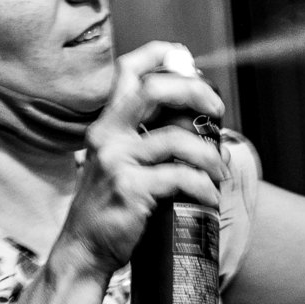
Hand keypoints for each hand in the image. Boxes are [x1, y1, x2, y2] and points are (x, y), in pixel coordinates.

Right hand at [56, 42, 227, 275]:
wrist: (84, 249)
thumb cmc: (110, 207)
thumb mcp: (117, 163)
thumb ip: (142, 138)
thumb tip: (192, 120)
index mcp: (106, 125)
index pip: (127, 71)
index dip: (158, 54)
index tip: (186, 56)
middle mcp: (107, 136)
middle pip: (154, 90)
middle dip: (195, 93)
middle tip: (217, 110)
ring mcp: (116, 162)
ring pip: (178, 140)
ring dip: (210, 155)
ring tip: (220, 171)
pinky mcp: (130, 189)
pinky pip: (180, 177)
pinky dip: (203, 186)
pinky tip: (209, 196)